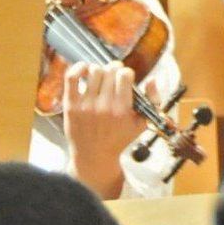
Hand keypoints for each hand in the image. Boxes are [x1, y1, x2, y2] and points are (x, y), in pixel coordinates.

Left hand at [61, 63, 142, 200]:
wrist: (94, 156)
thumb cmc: (119, 138)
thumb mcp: (141, 124)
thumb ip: (152, 101)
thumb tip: (152, 79)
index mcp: (122, 109)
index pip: (125, 75)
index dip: (127, 73)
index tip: (125, 79)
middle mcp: (104, 106)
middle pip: (110, 71)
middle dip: (114, 70)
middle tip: (113, 77)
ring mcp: (86, 105)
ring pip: (94, 71)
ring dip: (100, 71)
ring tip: (101, 79)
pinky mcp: (71, 105)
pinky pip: (72, 77)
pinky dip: (78, 68)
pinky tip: (84, 68)